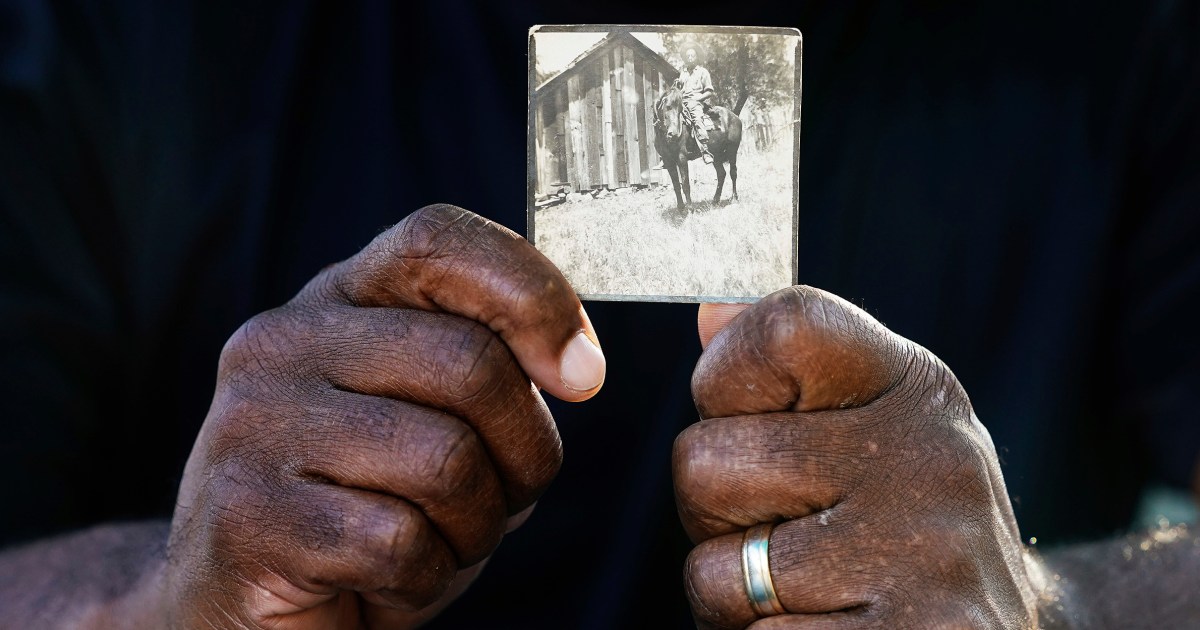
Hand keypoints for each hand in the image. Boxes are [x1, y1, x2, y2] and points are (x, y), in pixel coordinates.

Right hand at [163, 205, 604, 628]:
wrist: (248, 608)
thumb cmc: (368, 507)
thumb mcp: (436, 416)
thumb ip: (490, 368)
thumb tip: (576, 364)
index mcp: (337, 300)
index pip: (439, 241)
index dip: (534, 297)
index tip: (583, 376)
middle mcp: (282, 342)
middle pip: (470, 365)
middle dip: (523, 453)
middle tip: (496, 500)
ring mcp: (254, 426)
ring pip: (446, 461)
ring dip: (475, 527)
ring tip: (433, 542)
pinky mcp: (247, 518)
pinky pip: (400, 543)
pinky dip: (424, 580)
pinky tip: (384, 583)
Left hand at [674, 287, 1036, 628]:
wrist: (1000, 628)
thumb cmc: (902, 515)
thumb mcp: (871, 419)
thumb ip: (787, 369)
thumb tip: (713, 309)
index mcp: (913, 387)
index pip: (781, 328)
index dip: (727, 379)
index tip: (757, 420)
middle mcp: (931, 461)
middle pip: (705, 462)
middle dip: (715, 512)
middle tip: (786, 532)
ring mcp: (927, 558)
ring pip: (714, 571)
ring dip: (735, 594)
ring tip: (810, 591)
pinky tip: (828, 629)